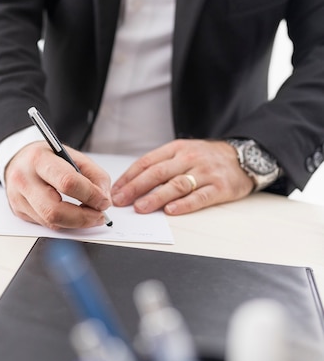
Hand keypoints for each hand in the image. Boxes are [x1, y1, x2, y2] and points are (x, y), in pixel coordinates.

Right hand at [4, 141, 111, 228]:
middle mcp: (24, 180)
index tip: (104, 201)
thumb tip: (103, 198)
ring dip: (76, 223)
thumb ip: (93, 174)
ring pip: (51, 222)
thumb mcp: (72, 155)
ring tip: (89, 215)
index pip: (67, 182)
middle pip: (55, 210)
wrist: (18, 160)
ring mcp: (18, 198)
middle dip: (83, 218)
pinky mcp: (19, 212)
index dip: (90, 195)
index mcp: (38, 159)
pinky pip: (46, 225)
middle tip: (99, 216)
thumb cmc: (47, 157)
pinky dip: (65, 223)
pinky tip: (72, 215)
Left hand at [111, 139, 253, 214]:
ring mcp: (205, 173)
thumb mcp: (182, 153)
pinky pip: (199, 197)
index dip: (129, 177)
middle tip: (121, 201)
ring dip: (156, 197)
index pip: (146, 162)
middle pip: (157, 173)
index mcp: (175, 149)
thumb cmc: (206, 158)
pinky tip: (171, 211)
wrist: (244, 156)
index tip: (116, 191)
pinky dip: (184, 205)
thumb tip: (130, 186)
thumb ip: (160, 166)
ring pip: (176, 185)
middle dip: (136, 188)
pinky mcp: (220, 187)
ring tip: (141, 208)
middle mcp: (188, 159)